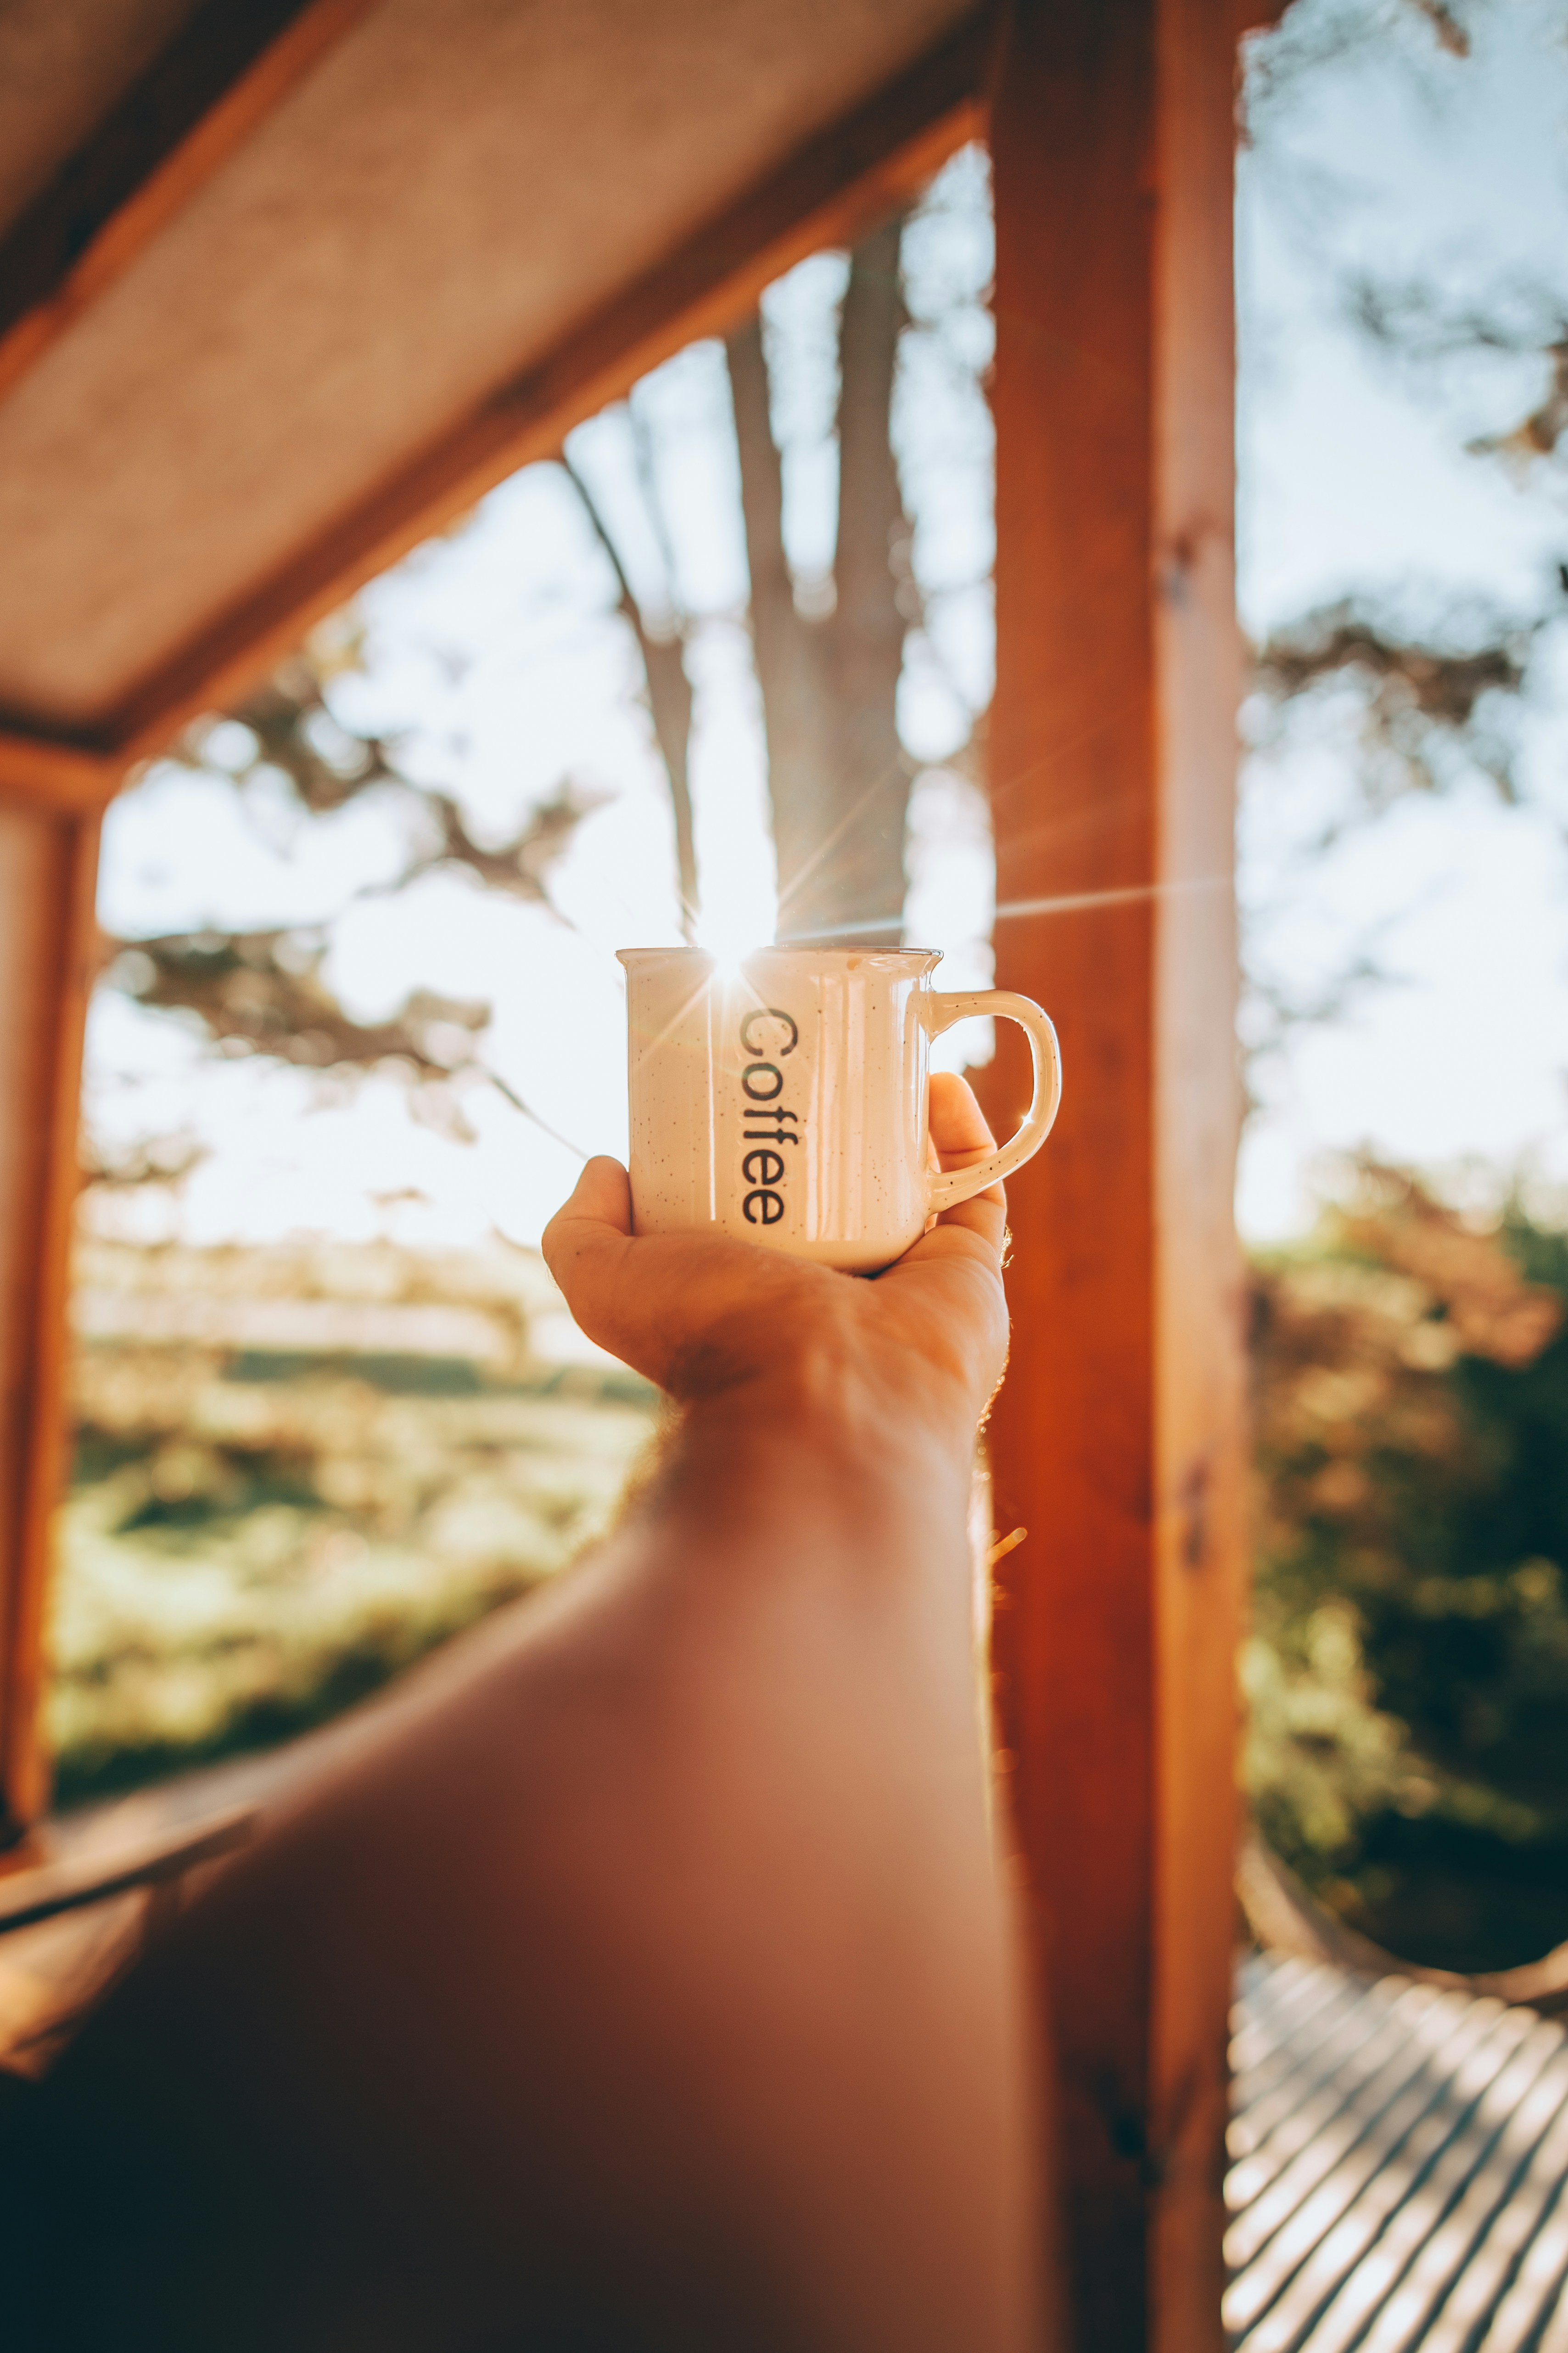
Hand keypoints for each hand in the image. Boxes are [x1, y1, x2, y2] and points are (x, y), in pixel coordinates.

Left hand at [542, 1073, 1009, 1440]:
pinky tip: (938, 1080)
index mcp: (759, 1289)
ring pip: (915, 1175)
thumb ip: (578, 1231)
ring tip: (885, 1050)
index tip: (746, 1080)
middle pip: (840, 1181)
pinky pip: (979, 1186)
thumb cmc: (715, 1337)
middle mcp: (836, 1285)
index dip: (753, 1142)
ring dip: (906, 1112)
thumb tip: (604, 1167)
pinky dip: (966, 1132)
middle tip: (822, 1052)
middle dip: (837, 1115)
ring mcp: (907, 1276)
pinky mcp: (969, 1267)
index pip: (758, 1206)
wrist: (824, 1397)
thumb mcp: (606, 1281)